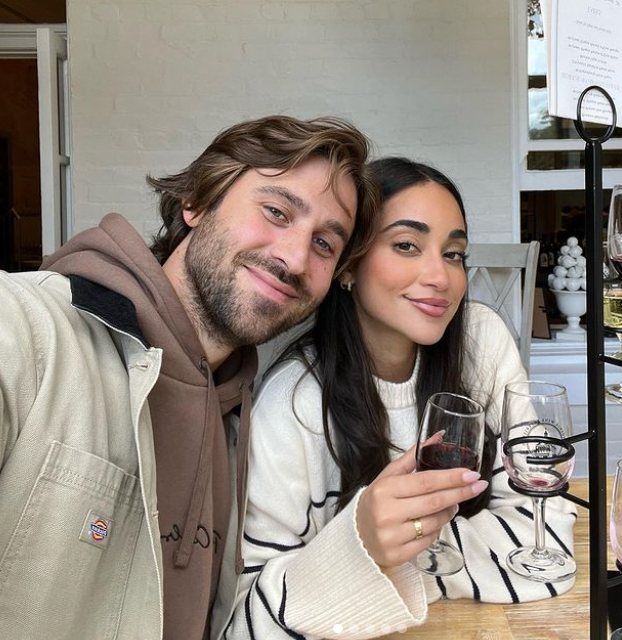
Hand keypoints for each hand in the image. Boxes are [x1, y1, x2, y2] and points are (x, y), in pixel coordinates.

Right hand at [356, 445, 487, 567]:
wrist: (356, 535)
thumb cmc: (376, 501)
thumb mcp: (388, 476)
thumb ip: (412, 457)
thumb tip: (438, 437)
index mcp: (384, 489)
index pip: (425, 482)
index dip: (450, 478)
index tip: (471, 474)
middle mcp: (387, 512)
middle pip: (434, 502)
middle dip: (460, 492)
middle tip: (478, 485)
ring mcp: (392, 536)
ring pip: (435, 522)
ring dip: (450, 511)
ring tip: (455, 503)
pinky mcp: (398, 555)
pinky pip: (429, 540)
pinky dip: (438, 529)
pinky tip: (437, 520)